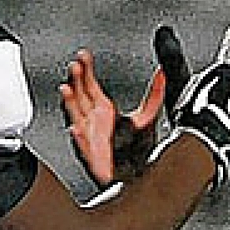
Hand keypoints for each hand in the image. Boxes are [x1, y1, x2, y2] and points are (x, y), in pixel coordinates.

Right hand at [60, 49, 167, 185]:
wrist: (137, 175)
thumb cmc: (135, 147)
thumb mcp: (148, 116)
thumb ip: (155, 94)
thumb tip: (163, 73)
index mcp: (104, 109)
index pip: (90, 84)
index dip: (85, 69)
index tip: (83, 55)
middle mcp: (94, 121)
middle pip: (80, 96)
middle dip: (76, 81)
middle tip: (75, 66)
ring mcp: (90, 137)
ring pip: (75, 118)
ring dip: (69, 104)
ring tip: (66, 89)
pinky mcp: (93, 157)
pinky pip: (82, 147)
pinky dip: (78, 139)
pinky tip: (75, 130)